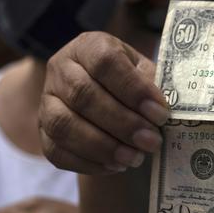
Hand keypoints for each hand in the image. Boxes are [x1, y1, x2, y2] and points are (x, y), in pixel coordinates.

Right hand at [39, 31, 168, 174]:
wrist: (105, 96)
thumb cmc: (131, 82)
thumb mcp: (145, 72)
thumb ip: (154, 84)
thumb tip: (170, 107)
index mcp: (89, 46)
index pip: (106, 62)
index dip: (134, 89)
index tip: (161, 114)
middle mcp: (61, 68)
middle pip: (83, 95)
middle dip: (122, 123)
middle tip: (152, 142)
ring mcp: (47, 101)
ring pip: (64, 125)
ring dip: (103, 146)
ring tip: (135, 159)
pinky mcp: (42, 131)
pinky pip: (57, 152)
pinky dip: (88, 163)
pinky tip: (115, 166)